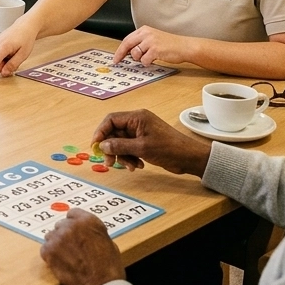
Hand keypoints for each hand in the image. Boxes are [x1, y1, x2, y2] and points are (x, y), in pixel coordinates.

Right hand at [0, 18, 37, 80]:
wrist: (23, 27)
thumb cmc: (25, 38)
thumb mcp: (23, 54)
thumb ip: (13, 64)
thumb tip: (3, 73)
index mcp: (3, 47)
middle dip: (3, 66)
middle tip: (14, 58)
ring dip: (3, 61)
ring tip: (12, 53)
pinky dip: (1, 57)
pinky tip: (8, 51)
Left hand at [40, 208, 125, 284]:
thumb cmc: (109, 268)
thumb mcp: (108, 242)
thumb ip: (94, 232)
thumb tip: (88, 233)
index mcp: (87, 221)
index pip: (73, 213)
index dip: (74, 224)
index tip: (75, 231)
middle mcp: (70, 226)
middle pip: (61, 225)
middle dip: (65, 234)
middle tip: (71, 247)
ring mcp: (58, 238)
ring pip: (51, 236)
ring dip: (57, 244)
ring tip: (65, 257)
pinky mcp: (49, 251)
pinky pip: (45, 249)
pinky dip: (50, 255)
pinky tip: (60, 263)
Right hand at [91, 109, 212, 176]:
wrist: (189, 157)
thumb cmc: (168, 148)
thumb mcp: (141, 148)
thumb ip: (120, 145)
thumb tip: (102, 145)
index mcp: (136, 117)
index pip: (111, 120)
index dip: (100, 132)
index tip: (95, 146)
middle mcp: (137, 122)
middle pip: (115, 133)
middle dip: (112, 148)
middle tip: (110, 162)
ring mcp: (141, 132)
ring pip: (121, 143)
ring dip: (122, 156)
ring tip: (130, 166)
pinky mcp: (145, 142)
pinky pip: (130, 148)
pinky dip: (130, 157)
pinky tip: (138, 165)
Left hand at [112, 26, 195, 65]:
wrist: (184, 46)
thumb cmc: (169, 44)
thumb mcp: (153, 38)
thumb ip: (141, 43)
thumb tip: (127, 52)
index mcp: (145, 30)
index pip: (127, 39)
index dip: (120, 49)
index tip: (116, 57)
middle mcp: (146, 34)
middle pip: (127, 44)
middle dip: (121, 54)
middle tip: (117, 61)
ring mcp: (151, 41)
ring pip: (135, 54)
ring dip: (140, 59)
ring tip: (149, 57)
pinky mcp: (155, 50)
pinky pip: (144, 60)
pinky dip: (147, 62)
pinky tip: (154, 59)